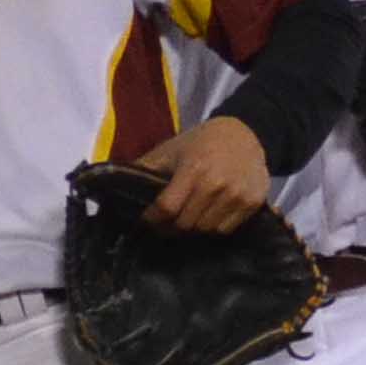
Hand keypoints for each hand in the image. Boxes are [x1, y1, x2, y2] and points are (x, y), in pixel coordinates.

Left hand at [134, 116, 271, 232]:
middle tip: (164, 224)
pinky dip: (213, 228)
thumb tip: (113, 183)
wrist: (246, 134)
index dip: (152, 220)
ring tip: (186, 220)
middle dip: (170, 227)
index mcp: (193, 169)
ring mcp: (237, 196)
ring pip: (205, 230)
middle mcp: (216, 185)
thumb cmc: (202, 142)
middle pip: (185, 224)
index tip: (146, 222)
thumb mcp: (171, 149)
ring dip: (192, 230)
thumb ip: (144, 168)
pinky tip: (207, 216)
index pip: (166, 208)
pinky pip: (225, 230)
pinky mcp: (252, 204)